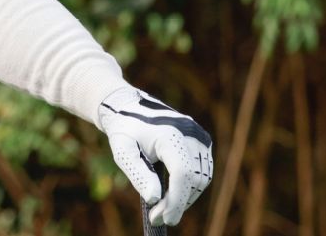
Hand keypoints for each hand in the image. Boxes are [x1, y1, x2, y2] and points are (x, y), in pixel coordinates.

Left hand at [99, 86, 212, 226]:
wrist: (129, 106)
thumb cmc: (124, 130)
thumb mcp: (122, 151)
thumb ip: (138, 173)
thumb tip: (155, 199)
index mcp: (171, 134)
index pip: (182, 173)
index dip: (176, 200)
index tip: (163, 218)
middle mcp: (191, 133)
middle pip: (194, 179)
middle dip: (178, 203)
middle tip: (158, 217)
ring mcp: (199, 136)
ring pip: (203, 178)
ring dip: (186, 197)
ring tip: (164, 208)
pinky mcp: (202, 140)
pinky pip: (203, 170)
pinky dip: (191, 185)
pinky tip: (173, 194)